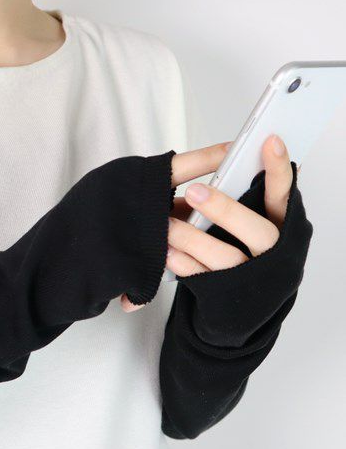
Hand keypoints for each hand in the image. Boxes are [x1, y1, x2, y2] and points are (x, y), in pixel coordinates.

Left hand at [119, 135, 295, 311]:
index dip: (278, 171)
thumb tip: (226, 156)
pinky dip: (182, 263)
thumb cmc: (241, 250)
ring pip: (227, 258)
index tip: (268, 142)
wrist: (237, 306)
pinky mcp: (224, 294)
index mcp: (280, 226)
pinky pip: (202, 279)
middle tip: (195, 191)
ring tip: (167, 225)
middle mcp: (272, 253)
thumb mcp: (249, 221)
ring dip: (193, 239)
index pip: (283, 195)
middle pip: (258, 231)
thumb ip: (244, 196)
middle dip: (225, 210)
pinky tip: (167, 252)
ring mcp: (249, 276)